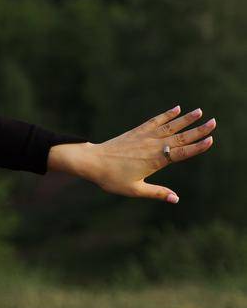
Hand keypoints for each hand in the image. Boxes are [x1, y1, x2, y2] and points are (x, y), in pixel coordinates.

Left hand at [56, 104, 216, 202]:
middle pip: (180, 137)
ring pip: (170, 126)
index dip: (197, 147)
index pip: (182, 153)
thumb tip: (176, 199)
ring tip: (200, 111)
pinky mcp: (137, 131)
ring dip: (186, 119)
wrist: (93, 162)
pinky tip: (177, 108)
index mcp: (155, 161)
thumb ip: (157, 193)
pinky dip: (167, 114)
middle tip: (214, 122)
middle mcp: (153, 146)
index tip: (211, 140)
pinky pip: (155, 121)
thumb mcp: (135, 190)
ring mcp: (145, 136)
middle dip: (198, 130)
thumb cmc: (112, 179)